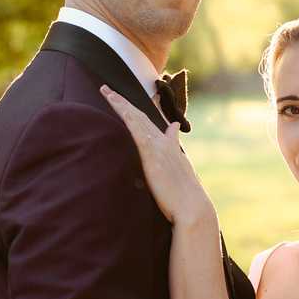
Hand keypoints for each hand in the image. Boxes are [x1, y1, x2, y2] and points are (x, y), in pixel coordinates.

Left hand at [100, 85, 213, 226]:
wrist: (192, 208)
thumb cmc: (185, 199)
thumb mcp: (179, 178)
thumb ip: (175, 164)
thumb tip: (175, 154)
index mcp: (170, 149)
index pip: (153, 125)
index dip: (140, 113)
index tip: (132, 102)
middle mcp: (164, 143)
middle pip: (141, 117)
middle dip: (123, 103)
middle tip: (107, 90)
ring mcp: (158, 146)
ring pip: (136, 118)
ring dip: (120, 104)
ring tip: (106, 92)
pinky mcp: (151, 154)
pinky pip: (135, 129)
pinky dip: (126, 115)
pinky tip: (116, 106)